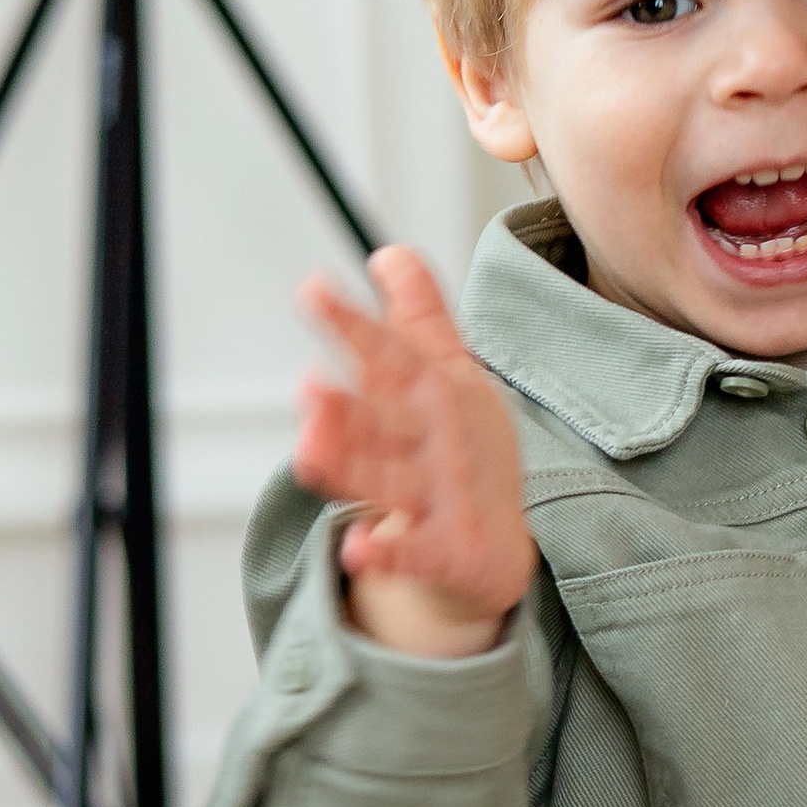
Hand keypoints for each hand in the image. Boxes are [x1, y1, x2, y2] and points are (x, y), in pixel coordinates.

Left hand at [293, 246, 535, 657]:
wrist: (497, 545)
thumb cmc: (459, 449)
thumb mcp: (449, 379)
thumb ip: (419, 319)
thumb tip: (388, 251)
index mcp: (440, 392)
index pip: (393, 353)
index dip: (354, 326)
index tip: (313, 291)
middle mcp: (443, 440)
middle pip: (391, 418)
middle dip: (353, 404)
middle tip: (310, 387)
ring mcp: (449, 496)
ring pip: (393, 482)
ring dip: (355, 469)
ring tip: (309, 454)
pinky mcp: (448, 550)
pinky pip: (416, 554)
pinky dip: (390, 554)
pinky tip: (358, 549)